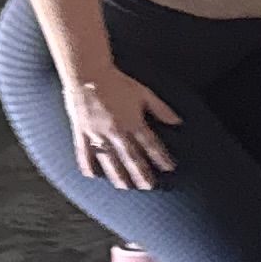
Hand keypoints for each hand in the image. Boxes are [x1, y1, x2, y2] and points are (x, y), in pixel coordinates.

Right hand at [66, 67, 178, 190]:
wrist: (87, 73)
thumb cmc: (117, 82)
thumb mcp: (144, 93)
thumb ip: (161, 109)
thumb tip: (178, 122)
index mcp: (133, 121)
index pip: (151, 144)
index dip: (161, 157)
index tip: (170, 168)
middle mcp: (116, 131)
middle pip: (131, 157)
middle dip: (141, 173)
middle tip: (149, 187)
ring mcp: (97, 133)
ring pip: (109, 159)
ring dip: (118, 175)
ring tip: (125, 187)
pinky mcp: (82, 131)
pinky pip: (84, 152)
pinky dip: (88, 165)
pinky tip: (92, 176)